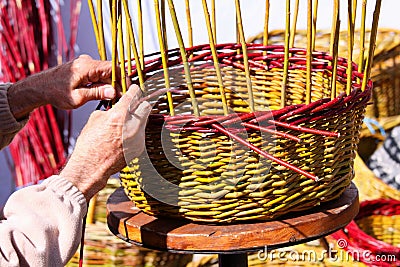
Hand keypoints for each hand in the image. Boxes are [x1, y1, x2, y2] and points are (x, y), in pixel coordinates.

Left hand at [8, 54, 120, 118]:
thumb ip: (96, 93)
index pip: (113, 68)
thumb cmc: (55, 93)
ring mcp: (86, 64)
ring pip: (106, 73)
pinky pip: (99, 75)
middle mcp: (87, 62)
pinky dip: (104, 84)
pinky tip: (104, 95)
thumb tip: (114, 92)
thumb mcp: (77, 98)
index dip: (124, 79)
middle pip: (111, 71)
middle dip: (118, 84)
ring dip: (111, 85)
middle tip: (122, 99)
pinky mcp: (84, 69)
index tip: (129, 90)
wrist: (39, 87)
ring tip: (113, 99)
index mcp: (86, 67)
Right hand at [59, 85, 150, 200]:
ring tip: (124, 124)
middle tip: (132, 106)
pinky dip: (135, 132)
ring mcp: (138, 137)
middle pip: (146, 106)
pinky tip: (123, 137)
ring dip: (137, 119)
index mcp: (120, 115)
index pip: (135, 94)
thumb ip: (110, 109)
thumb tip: (116, 106)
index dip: (134, 90)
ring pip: (144, 121)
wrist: (91, 167)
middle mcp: (132, 125)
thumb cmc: (89, 144)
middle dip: (139, 104)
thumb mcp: (95, 118)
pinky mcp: (140, 147)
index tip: (134, 90)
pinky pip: (141, 134)